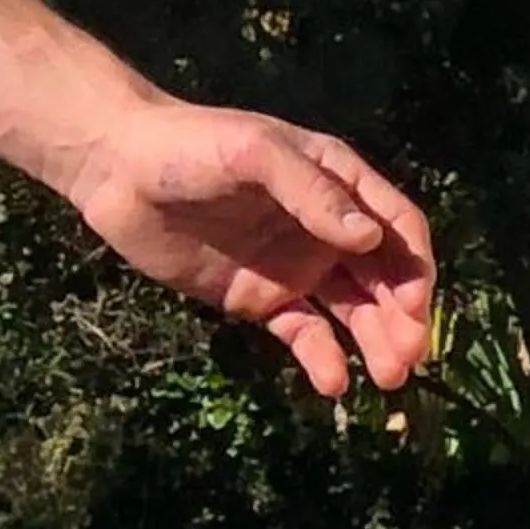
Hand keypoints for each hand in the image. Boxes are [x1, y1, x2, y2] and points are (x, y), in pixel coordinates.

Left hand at [65, 98, 436, 395]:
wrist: (115, 170)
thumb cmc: (189, 146)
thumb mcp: (255, 153)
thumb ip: (311, 193)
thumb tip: (371, 239)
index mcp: (337, 182)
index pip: (397, 227)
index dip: (413, 267)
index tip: (414, 306)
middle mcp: (326, 228)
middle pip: (383, 278)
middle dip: (402, 318)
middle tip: (408, 358)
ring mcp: (296, 267)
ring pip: (353, 312)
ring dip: (375, 343)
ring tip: (387, 378)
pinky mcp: (261, 300)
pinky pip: (304, 333)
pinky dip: (322, 358)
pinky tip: (333, 382)